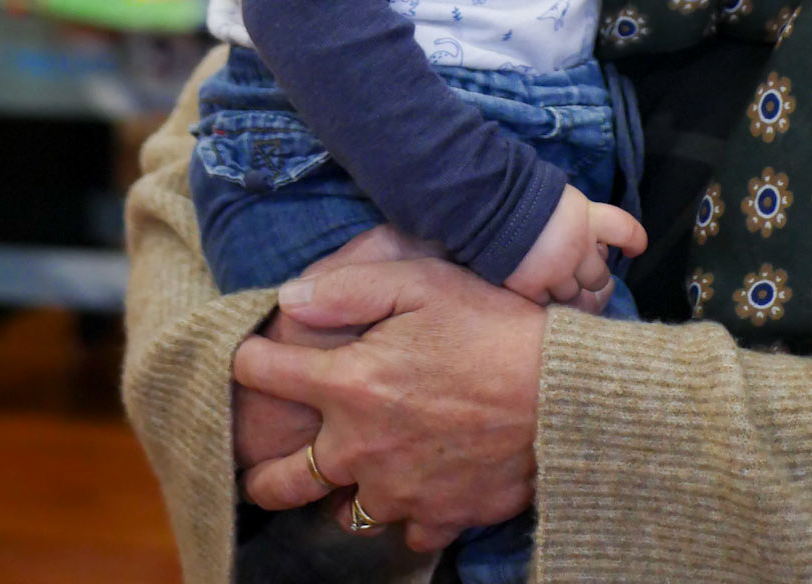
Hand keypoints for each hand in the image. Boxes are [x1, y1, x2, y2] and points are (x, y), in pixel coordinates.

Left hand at [234, 257, 546, 553]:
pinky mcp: (439, 517)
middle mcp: (360, 450)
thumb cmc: (494, 326)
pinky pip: (405, 529)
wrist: (563, 394)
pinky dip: (406, 510)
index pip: (264, 375)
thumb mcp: (423, 281)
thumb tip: (288, 296)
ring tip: (355, 467)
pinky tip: (419, 481)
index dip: (249, 360)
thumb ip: (348, 288)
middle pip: (277, 483)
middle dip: (259, 471)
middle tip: (261, 461)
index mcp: (349, 384)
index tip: (249, 357)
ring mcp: (398, 492)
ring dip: (342, 490)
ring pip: (342, 512)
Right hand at [504, 183, 646, 307]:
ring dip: (571, 295)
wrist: (487, 202)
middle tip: (586, 278)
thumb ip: (577, 218)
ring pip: (576, 299)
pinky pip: (547, 306)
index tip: (634, 250)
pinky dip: (544, 302)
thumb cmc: (522, 193)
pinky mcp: (532, 289)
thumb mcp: (559, 197)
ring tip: (559, 288)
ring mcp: (556, 272)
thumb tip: (589, 236)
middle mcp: (578, 248)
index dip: (634, 242)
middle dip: (594, 278)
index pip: (625, 230)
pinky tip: (537, 293)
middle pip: (600, 277)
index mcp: (586, 218)